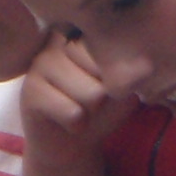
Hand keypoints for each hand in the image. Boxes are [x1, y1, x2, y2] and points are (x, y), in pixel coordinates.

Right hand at [19, 35, 136, 171]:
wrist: (70, 143)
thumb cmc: (101, 110)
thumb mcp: (126, 90)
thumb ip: (134, 75)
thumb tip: (146, 67)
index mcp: (88, 32)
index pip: (122, 51)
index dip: (122, 78)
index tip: (106, 83)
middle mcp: (62, 39)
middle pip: (108, 73)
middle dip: (107, 96)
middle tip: (90, 100)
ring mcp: (42, 62)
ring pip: (93, 95)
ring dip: (92, 112)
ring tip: (78, 108)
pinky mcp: (30, 90)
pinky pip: (73, 113)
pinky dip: (77, 125)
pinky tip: (65, 120)